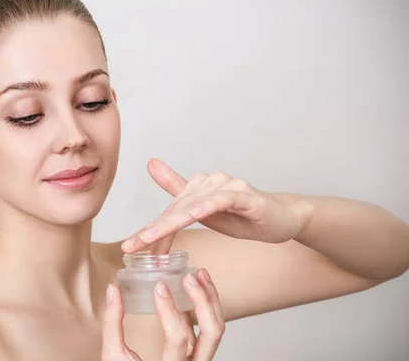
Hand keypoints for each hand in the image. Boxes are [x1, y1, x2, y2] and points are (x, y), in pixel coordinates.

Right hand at [102, 268, 224, 360]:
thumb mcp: (114, 356)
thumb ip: (112, 324)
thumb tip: (113, 290)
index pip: (178, 338)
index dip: (169, 309)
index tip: (159, 287)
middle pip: (212, 332)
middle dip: (203, 300)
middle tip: (189, 277)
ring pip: (216, 330)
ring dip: (211, 299)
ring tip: (200, 274)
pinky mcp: (197, 354)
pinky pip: (207, 330)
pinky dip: (204, 307)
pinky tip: (195, 290)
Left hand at [121, 159, 314, 253]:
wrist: (281, 219)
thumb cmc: (242, 216)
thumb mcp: (205, 212)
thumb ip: (178, 189)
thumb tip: (151, 164)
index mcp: (198, 187)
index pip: (169, 211)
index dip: (150, 230)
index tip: (129, 246)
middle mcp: (210, 182)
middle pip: (176, 208)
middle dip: (153, 230)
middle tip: (132, 246)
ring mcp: (228, 186)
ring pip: (194, 205)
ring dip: (172, 222)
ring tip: (152, 237)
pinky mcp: (245, 195)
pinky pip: (223, 200)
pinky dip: (208, 206)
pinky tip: (194, 214)